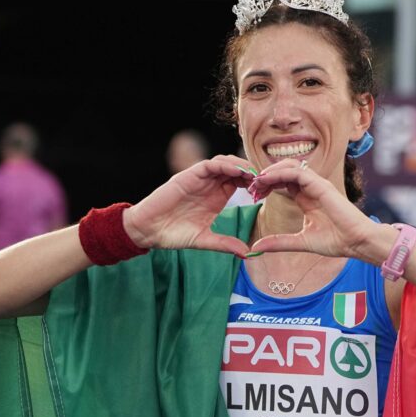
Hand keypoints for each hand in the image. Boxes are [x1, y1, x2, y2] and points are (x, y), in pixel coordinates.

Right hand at [123, 155, 254, 256]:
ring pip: (224, 163)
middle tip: (266, 180)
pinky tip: (238, 172)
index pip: (239, 182)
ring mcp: (199, 179)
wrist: (148, 231)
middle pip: (235, 169)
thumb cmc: (173, 234)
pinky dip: (225, 165)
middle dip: (251, 172)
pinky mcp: (188, 176)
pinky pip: (209, 165)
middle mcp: (209, 184)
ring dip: (241, 166)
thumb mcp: (205, 240)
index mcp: (216, 196)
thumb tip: (247, 254)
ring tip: (254, 175)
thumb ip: (225, 244)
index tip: (268, 191)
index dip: (254, 184)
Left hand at [246, 160, 373, 259]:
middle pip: (284, 172)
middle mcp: (311, 188)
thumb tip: (255, 248)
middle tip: (251, 187)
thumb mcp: (300, 242)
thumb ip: (279, 242)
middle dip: (265, 177)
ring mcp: (317, 185)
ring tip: (256, 181)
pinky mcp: (321, 185)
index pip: (283, 183)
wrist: (357, 243)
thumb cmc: (336, 241)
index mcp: (307, 199)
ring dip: (270, 172)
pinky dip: (280, 173)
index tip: (253, 195)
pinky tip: (267, 179)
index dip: (267, 185)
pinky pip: (297, 173)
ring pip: (289, 167)